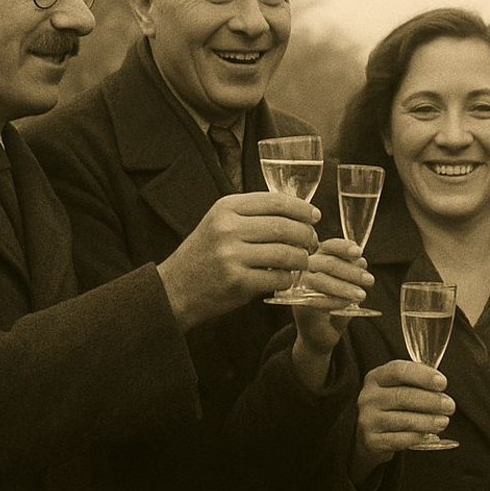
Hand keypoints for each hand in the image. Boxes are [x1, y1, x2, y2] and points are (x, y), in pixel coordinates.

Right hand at [157, 190, 319, 329]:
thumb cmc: (204, 255)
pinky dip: (288, 278)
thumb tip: (296, 211)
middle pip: (285, 226)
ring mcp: (232, 256)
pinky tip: (286, 277)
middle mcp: (228, 228)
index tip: (314, 216)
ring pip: (286, 253)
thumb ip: (251, 214)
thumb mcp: (219, 223)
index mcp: (225, 208)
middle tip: (313, 242)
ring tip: (302, 261)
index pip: (275, 201)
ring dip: (301, 258)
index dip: (301, 208)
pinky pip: (278, 277)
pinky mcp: (237, 282)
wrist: (175, 289)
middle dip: (307, 235)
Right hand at [290, 238, 373, 391]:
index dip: (344, 247)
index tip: (359, 253)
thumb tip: (360, 260)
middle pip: (326, 262)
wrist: (320, 336)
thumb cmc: (334, 306)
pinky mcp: (299, 306)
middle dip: (351, 271)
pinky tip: (347, 304)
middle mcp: (304, 271)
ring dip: (344, 287)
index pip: (328, 246)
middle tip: (369, 280)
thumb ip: (352, 271)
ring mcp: (299, 288)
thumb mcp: (347, 285)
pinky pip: (316, 299)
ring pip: (320, 279)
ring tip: (361, 295)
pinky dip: (335, 301)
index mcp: (316, 260)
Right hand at [350, 360, 453, 484]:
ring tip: (443, 421)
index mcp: (376, 377)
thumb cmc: (392, 405)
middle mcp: (368, 397)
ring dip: (428, 421)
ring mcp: (368, 419)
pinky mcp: (372, 441)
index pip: (398, 370)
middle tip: (449, 406)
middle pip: (403, 396)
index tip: (442, 383)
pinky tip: (428, 435)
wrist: (370, 435)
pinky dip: (418, 437)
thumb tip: (440, 384)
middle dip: (431, 401)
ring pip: (404, 420)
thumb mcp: (398, 387)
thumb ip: (416, 381)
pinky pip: (400, 439)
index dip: (423, 375)